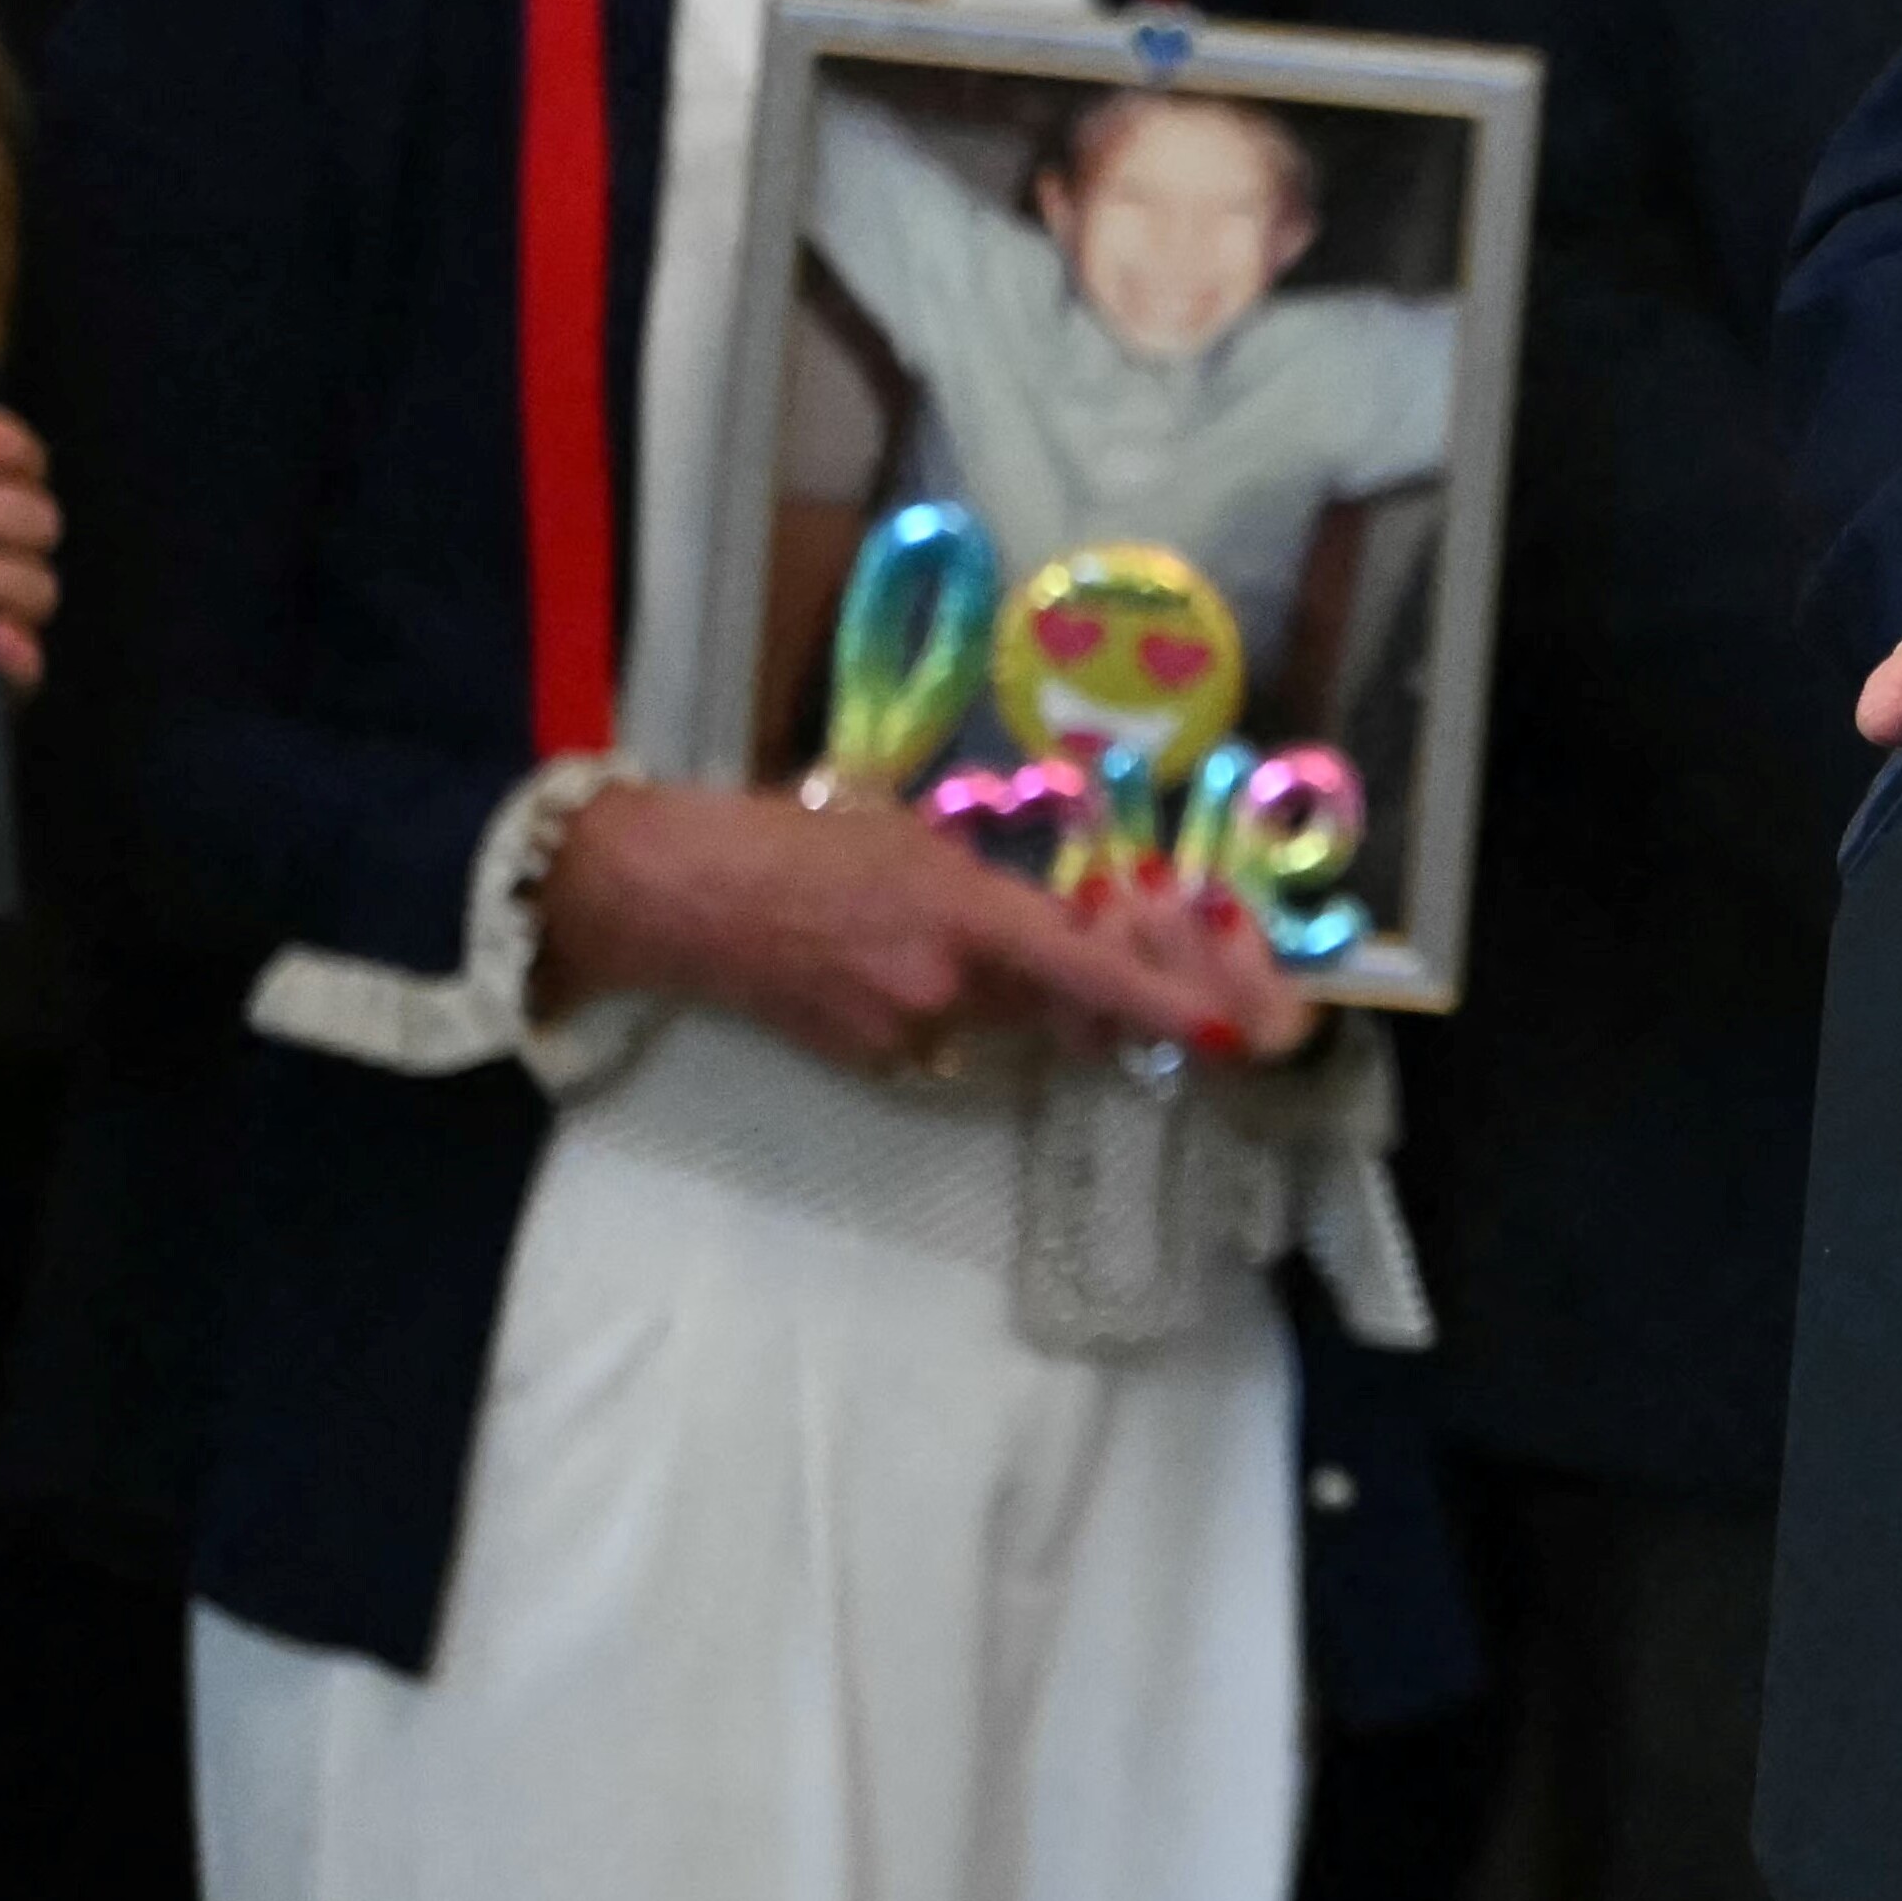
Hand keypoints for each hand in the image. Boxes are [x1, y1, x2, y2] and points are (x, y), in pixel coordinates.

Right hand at [538, 781, 1307, 1074]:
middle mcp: (945, 984)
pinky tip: (878, 971)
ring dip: (1003, 999)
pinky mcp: (861, 1061)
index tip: (1220, 1029)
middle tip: (1082, 964)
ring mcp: (902, 1031)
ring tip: (926, 942)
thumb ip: (985, 886)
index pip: (1085, 965)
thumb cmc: (796, 840)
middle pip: (1053, 1006)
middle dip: (1082, 993)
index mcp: (964, 911)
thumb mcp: (908, 839)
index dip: (1156, 1000)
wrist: (681, 894)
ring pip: (996, 1026)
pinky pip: (934, 1044)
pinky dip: (936, 1015)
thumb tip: (1043, 922)